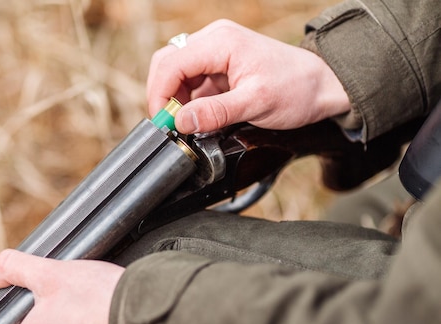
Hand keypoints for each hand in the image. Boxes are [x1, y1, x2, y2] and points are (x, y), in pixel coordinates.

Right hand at [147, 19, 350, 133]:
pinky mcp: (218, 65)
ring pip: (176, 73)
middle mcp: (214, 40)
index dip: (159, 95)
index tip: (163, 123)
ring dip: (175, 100)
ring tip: (187, 123)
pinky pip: (191, 81)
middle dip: (163, 95)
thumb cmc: (296, 89)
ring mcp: (215, 51)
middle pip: (167, 63)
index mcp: (221, 42)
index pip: (171, 63)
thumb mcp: (255, 104)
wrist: (321, 85)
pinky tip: (199, 117)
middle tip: (170, 125)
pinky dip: (188, 101)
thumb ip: (216, 113)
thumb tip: (181, 122)